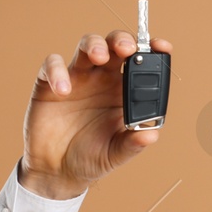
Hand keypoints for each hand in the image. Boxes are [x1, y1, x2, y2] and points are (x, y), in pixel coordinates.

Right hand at [20, 29, 173, 199]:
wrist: (57, 171)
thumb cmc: (91, 158)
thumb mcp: (115, 154)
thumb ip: (132, 144)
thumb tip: (151, 135)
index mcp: (123, 92)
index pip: (139, 63)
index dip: (151, 49)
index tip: (162, 46)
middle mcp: (102, 79)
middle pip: (114, 46)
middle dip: (122, 40)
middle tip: (127, 48)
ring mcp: (77, 78)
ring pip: (87, 46)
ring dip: (94, 45)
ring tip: (99, 57)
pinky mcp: (49, 84)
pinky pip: (52, 65)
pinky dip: (57, 71)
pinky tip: (64, 91)